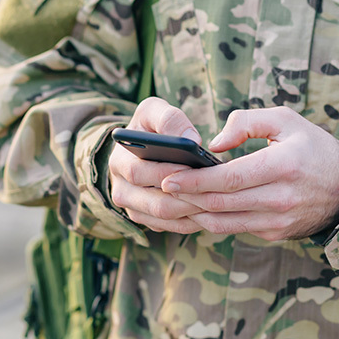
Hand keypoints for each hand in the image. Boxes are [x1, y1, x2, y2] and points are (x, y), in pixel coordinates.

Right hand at [109, 97, 205, 232]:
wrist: (139, 147)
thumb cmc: (150, 126)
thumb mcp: (153, 111)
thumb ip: (169, 118)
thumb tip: (191, 139)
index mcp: (119, 161)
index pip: (139, 173)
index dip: (168, 172)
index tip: (194, 167)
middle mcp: (120, 189)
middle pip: (155, 203)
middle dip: (187, 197)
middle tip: (217, 191)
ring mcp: (132, 208)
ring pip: (164, 218)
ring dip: (193, 212)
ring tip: (219, 202)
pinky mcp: (146, 220)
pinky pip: (170, 227)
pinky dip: (192, 221)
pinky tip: (213, 210)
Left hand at [160, 107, 338, 240]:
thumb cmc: (312, 148)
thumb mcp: (286, 120)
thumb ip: (246, 122)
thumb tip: (213, 144)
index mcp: (283, 166)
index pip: (228, 179)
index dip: (194, 181)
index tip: (167, 178)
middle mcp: (280, 198)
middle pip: (219, 203)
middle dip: (184, 198)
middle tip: (160, 190)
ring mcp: (277, 221)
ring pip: (222, 222)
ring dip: (192, 213)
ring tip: (170, 201)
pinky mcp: (274, 233)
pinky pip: (234, 229)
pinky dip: (210, 221)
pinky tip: (194, 209)